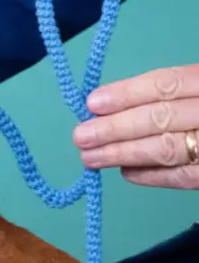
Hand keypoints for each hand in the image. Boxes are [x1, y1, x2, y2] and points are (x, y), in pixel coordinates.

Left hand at [73, 66, 198, 188]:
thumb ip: (173, 93)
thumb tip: (111, 106)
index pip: (167, 84)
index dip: (127, 93)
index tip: (93, 103)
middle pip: (161, 118)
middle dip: (116, 129)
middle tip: (81, 136)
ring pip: (166, 150)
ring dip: (123, 154)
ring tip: (90, 158)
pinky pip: (181, 177)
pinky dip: (150, 176)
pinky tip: (125, 173)